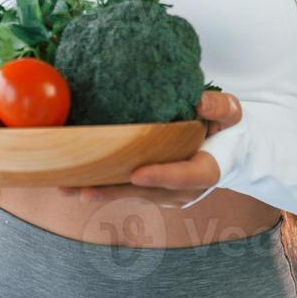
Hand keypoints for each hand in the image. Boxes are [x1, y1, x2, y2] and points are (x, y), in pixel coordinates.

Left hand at [57, 90, 241, 207]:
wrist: (228, 150)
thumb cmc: (227, 129)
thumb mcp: (232, 113)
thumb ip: (220, 107)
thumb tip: (199, 103)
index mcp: (206, 170)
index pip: (185, 177)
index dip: (162, 177)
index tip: (137, 174)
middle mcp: (183, 189)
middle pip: (147, 193)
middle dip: (115, 191)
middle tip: (83, 189)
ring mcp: (165, 193)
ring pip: (130, 194)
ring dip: (98, 191)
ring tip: (65, 188)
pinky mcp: (150, 189)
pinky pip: (124, 189)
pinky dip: (99, 185)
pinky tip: (70, 180)